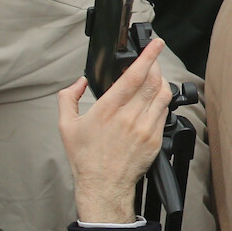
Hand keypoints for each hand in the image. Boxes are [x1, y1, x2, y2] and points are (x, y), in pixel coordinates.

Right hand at [57, 38, 169, 224]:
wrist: (104, 186)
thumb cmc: (86, 158)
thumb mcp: (66, 126)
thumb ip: (68, 98)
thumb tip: (78, 82)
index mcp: (108, 109)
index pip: (134, 76)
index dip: (147, 56)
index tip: (155, 44)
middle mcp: (129, 117)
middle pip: (153, 81)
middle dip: (155, 65)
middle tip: (153, 58)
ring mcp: (145, 128)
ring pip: (163, 94)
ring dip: (161, 81)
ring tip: (154, 77)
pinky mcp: (156, 138)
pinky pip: (165, 112)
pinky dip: (162, 101)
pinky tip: (154, 100)